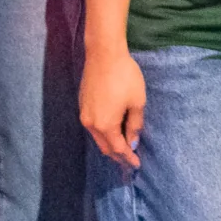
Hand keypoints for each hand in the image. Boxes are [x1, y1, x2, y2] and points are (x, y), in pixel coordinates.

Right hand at [80, 43, 146, 168]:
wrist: (104, 55)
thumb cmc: (124, 77)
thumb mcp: (137, 102)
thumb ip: (135, 124)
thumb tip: (133, 141)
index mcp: (105, 125)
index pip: (118, 149)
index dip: (128, 158)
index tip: (137, 165)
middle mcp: (91, 124)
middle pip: (105, 146)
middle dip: (118, 155)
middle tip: (130, 160)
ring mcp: (84, 114)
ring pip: (98, 137)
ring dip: (110, 144)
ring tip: (123, 147)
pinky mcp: (82, 104)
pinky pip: (93, 126)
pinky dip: (103, 132)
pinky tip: (112, 130)